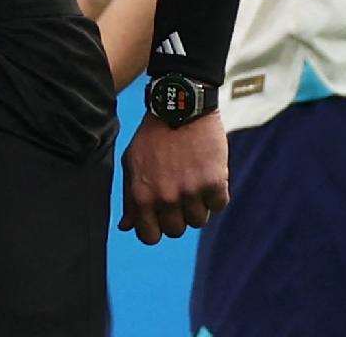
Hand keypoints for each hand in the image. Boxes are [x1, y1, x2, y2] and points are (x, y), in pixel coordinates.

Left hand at [119, 112, 228, 244]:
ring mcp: (191, 191)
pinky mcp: (215, 183)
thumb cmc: (153, 136)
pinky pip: (218, 205)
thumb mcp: (132, 163)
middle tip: (177, 192)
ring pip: (198, 221)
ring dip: (197, 205)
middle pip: (176, 231)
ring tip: (191, 180)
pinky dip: (215, 194)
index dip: (155, 229)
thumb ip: (130, 198)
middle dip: (176, 216)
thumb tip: (126, 227)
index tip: (160, 217)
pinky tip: (207, 174)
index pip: (149, 237)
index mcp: (141, 195)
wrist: (181, 107)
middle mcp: (166, 197)